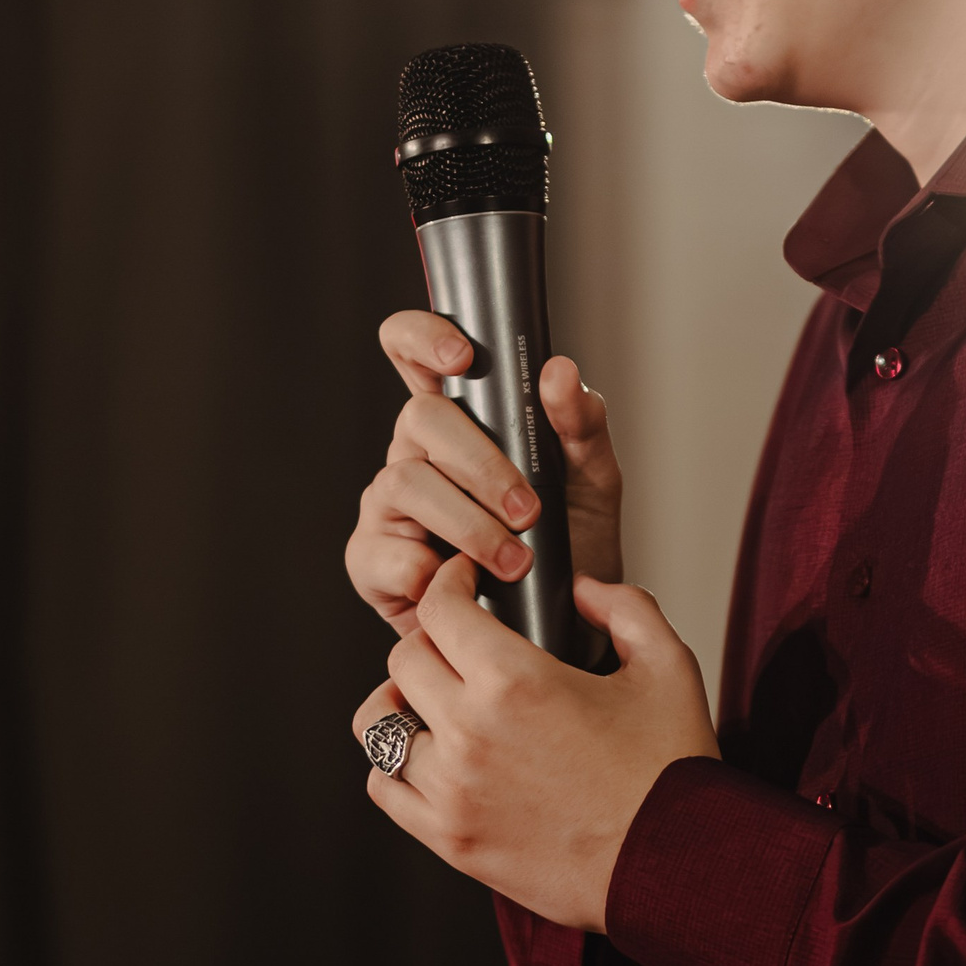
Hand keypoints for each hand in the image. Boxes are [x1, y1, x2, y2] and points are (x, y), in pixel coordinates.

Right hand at [345, 309, 622, 635]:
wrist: (564, 628)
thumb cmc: (570, 544)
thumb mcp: (592, 481)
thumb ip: (581, 424)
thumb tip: (560, 373)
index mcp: (459, 420)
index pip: (413, 350)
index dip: (423, 337)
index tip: (462, 357)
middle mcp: (415, 453)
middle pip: (420, 418)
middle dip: (480, 464)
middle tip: (528, 509)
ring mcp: (388, 506)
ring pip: (405, 483)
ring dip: (467, 523)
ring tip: (513, 560)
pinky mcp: (373, 561)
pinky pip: (383, 553)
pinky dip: (427, 571)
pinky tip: (460, 583)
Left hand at [352, 556, 718, 927]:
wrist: (673, 866)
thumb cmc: (671, 774)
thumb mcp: (667, 666)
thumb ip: (624, 607)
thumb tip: (582, 590)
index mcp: (517, 681)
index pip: (440, 608)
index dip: (448, 581)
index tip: (460, 582)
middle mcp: (472, 732)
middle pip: (404, 658)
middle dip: (431, 638)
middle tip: (459, 643)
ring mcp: (453, 790)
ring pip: (379, 721)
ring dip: (402, 700)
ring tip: (433, 699)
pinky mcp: (450, 838)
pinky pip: (385, 786)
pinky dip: (397, 764)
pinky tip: (432, 755)